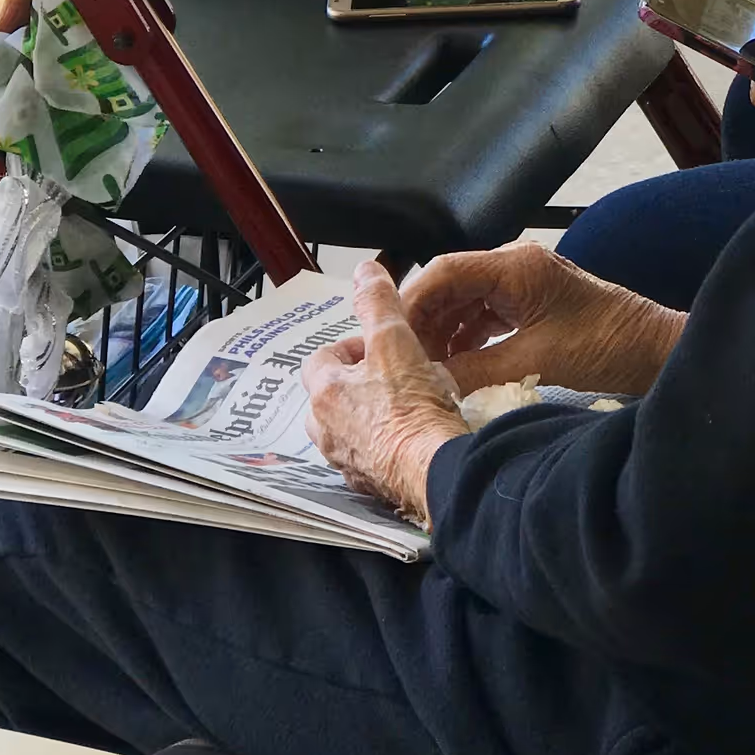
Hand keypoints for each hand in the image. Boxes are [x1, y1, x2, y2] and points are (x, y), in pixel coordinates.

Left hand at [300, 259, 466, 525]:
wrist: (434, 470)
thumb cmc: (413, 408)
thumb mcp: (396, 341)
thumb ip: (378, 303)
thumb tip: (364, 269)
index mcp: (327, 392)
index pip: (321, 359)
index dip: (350, 348)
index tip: (378, 348)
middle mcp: (326, 429)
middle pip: (330, 397)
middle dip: (356, 385)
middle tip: (392, 378)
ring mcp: (345, 460)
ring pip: (346, 430)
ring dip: (367, 417)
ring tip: (403, 408)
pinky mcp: (368, 485)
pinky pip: (367, 460)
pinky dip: (382, 448)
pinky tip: (410, 440)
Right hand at [401, 243, 682, 400]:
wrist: (655, 351)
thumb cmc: (608, 346)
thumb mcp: (536, 360)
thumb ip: (476, 367)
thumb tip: (429, 381)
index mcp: (515, 265)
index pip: (444, 271)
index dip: (411, 303)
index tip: (389, 336)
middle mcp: (515, 265)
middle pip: (449, 284)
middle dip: (423, 321)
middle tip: (401, 359)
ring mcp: (522, 283)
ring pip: (464, 302)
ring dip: (443, 333)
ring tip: (424, 367)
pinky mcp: (530, 303)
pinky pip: (484, 315)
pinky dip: (466, 338)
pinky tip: (454, 365)